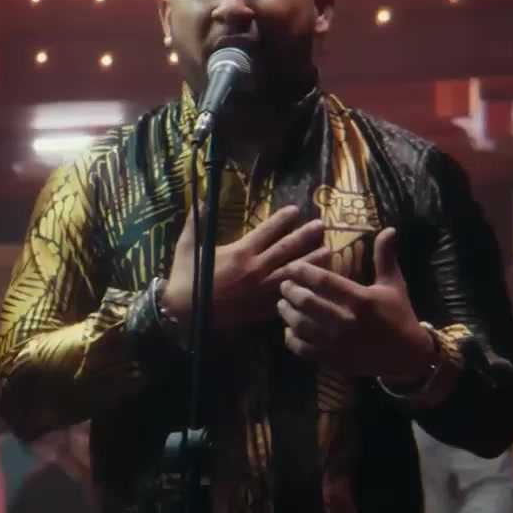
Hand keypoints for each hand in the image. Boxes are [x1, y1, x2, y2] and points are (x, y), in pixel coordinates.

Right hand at [164, 205, 328, 334]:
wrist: (183, 312)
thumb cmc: (185, 278)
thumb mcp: (186, 247)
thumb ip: (195, 224)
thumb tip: (200, 200)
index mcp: (240, 251)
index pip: (267, 230)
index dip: (283, 218)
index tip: (296, 209)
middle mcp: (255, 268)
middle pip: (287, 248)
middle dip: (305, 235)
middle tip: (321, 225)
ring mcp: (260, 289)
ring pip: (292, 272)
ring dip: (312, 262)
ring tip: (329, 252)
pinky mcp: (260, 307)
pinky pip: (285, 296)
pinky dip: (300, 289)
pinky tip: (313, 285)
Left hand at [276, 228, 435, 381]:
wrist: (407, 356)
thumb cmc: (399, 315)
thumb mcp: (393, 285)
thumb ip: (384, 257)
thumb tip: (388, 229)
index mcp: (361, 299)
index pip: (323, 280)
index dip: (302, 271)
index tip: (292, 266)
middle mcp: (346, 321)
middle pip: (306, 301)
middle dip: (289, 290)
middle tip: (283, 284)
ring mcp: (336, 342)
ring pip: (299, 324)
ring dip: (286, 312)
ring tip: (282, 303)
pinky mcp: (331, 359)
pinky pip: (301, 348)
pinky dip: (290, 338)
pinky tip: (289, 329)